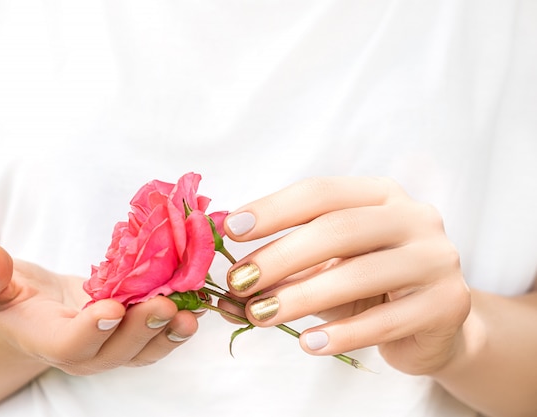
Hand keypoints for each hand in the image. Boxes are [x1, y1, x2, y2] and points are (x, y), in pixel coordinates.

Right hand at [0, 243, 197, 374]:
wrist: (35, 310)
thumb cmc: (8, 297)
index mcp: (46, 341)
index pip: (70, 346)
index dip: (91, 331)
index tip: (111, 309)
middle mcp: (85, 352)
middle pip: (116, 352)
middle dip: (142, 330)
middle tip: (166, 306)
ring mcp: (111, 346)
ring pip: (144, 350)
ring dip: (169, 333)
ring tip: (191, 314)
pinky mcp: (132, 333)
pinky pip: (157, 336)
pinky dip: (177, 322)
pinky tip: (196, 303)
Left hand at [223, 177, 470, 374]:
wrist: (434, 321)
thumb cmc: (370, 285)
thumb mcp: (328, 267)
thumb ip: (285, 270)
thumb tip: (226, 292)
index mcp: (380, 195)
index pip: (321, 192)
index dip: (274, 209)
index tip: (231, 229)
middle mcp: (414, 217)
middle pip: (339, 229)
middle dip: (281, 256)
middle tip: (240, 281)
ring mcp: (436, 259)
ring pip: (360, 274)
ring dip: (302, 296)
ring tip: (262, 314)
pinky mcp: (448, 303)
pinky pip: (385, 321)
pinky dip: (342, 333)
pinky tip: (309, 343)